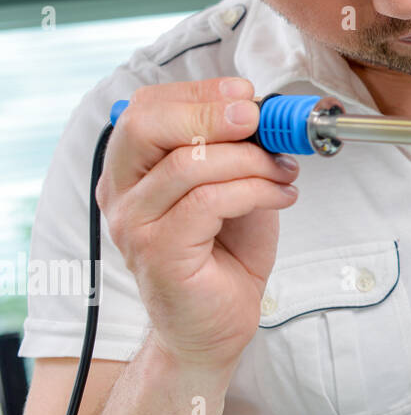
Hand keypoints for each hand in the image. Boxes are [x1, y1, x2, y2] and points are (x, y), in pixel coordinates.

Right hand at [95, 77, 298, 372]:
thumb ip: (238, 149)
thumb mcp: (235, 184)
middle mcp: (122, 193)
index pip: (146, 108)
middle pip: (147, 125)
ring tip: (283, 171)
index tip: (246, 95)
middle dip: (211, 112)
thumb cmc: (224, 252)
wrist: (217, 322)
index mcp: (132, 168)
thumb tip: (265, 113)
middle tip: (257, 121)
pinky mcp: (159, 253)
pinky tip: (280, 195)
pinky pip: (209, 202)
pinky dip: (255, 190)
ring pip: (188, 164)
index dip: (199, 92)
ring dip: (250, 159)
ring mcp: (134, 224)